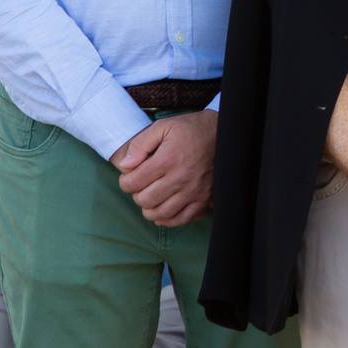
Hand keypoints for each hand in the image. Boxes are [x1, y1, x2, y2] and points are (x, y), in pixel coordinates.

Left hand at [112, 109, 216, 225]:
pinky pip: (181, 219)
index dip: (125, 181)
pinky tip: (162, 211)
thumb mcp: (162, 127)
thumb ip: (140, 144)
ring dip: (149, 209)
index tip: (129, 176)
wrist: (223, 134)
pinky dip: (167, 220)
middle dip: (136, 194)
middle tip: (140, 186)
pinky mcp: (203, 199)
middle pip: (145, 200)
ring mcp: (193, 191)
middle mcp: (180, 178)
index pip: (133, 183)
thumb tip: (124, 166)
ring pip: (160, 214)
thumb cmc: (190, 130)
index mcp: (167, 160)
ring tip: (150, 197)